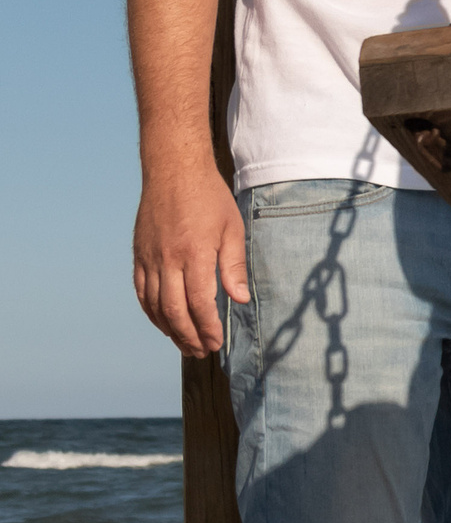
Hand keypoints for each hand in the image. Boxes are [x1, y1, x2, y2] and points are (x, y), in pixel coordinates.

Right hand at [134, 156, 246, 358]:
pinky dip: (151, 312)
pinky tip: (164, 323)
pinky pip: (141, 292)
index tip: (217, 342)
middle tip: (202, 352)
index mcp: (195, 253)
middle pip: (175, 311)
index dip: (208, 327)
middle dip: (189, 336)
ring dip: (169, 330)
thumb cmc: (209, 198)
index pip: (199, 303)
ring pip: (155, 306)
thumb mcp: (232, 228)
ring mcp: (149, 258)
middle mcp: (168, 260)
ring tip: (185, 345)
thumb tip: (240, 300)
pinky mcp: (139, 256)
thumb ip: (234, 266)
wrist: (173, 171)